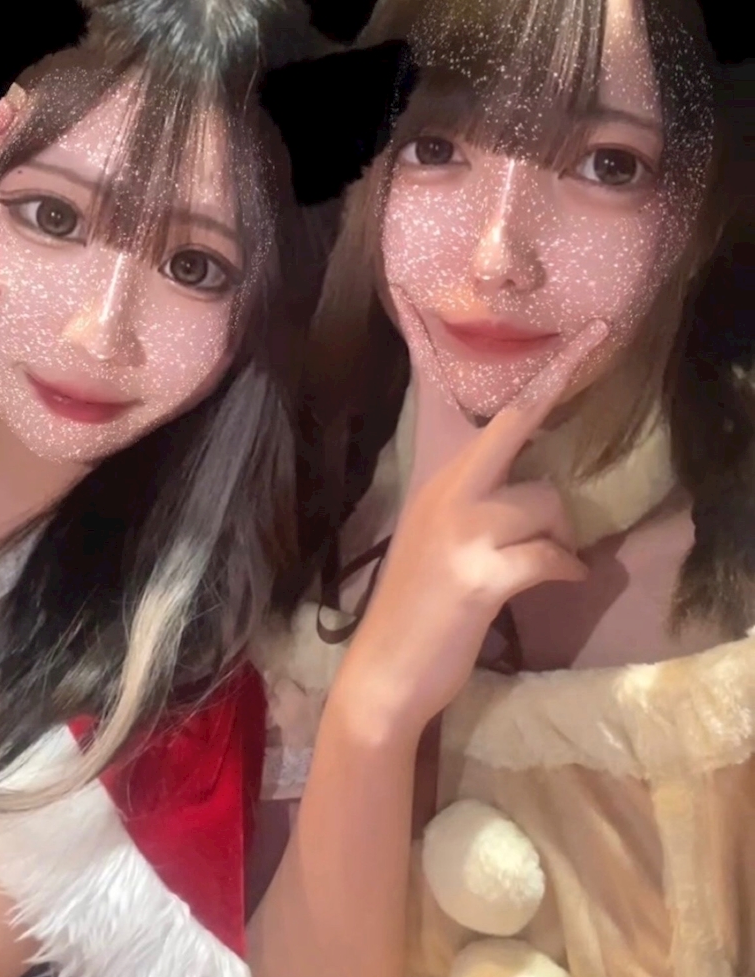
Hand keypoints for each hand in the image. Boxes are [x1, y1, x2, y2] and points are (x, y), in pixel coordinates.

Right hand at [336, 294, 608, 735]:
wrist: (385, 672)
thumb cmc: (414, 607)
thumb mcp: (434, 539)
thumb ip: (472, 502)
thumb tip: (535, 495)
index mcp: (429, 479)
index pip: (432, 398)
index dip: (426, 344)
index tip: (413, 294)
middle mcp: (443, 491)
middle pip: (511, 421)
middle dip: (558, 376)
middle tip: (601, 331)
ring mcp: (461, 529)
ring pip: (547, 503)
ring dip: (558, 537)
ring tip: (541, 564)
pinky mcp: (482, 572)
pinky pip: (553, 555)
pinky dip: (564, 570)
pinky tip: (554, 582)